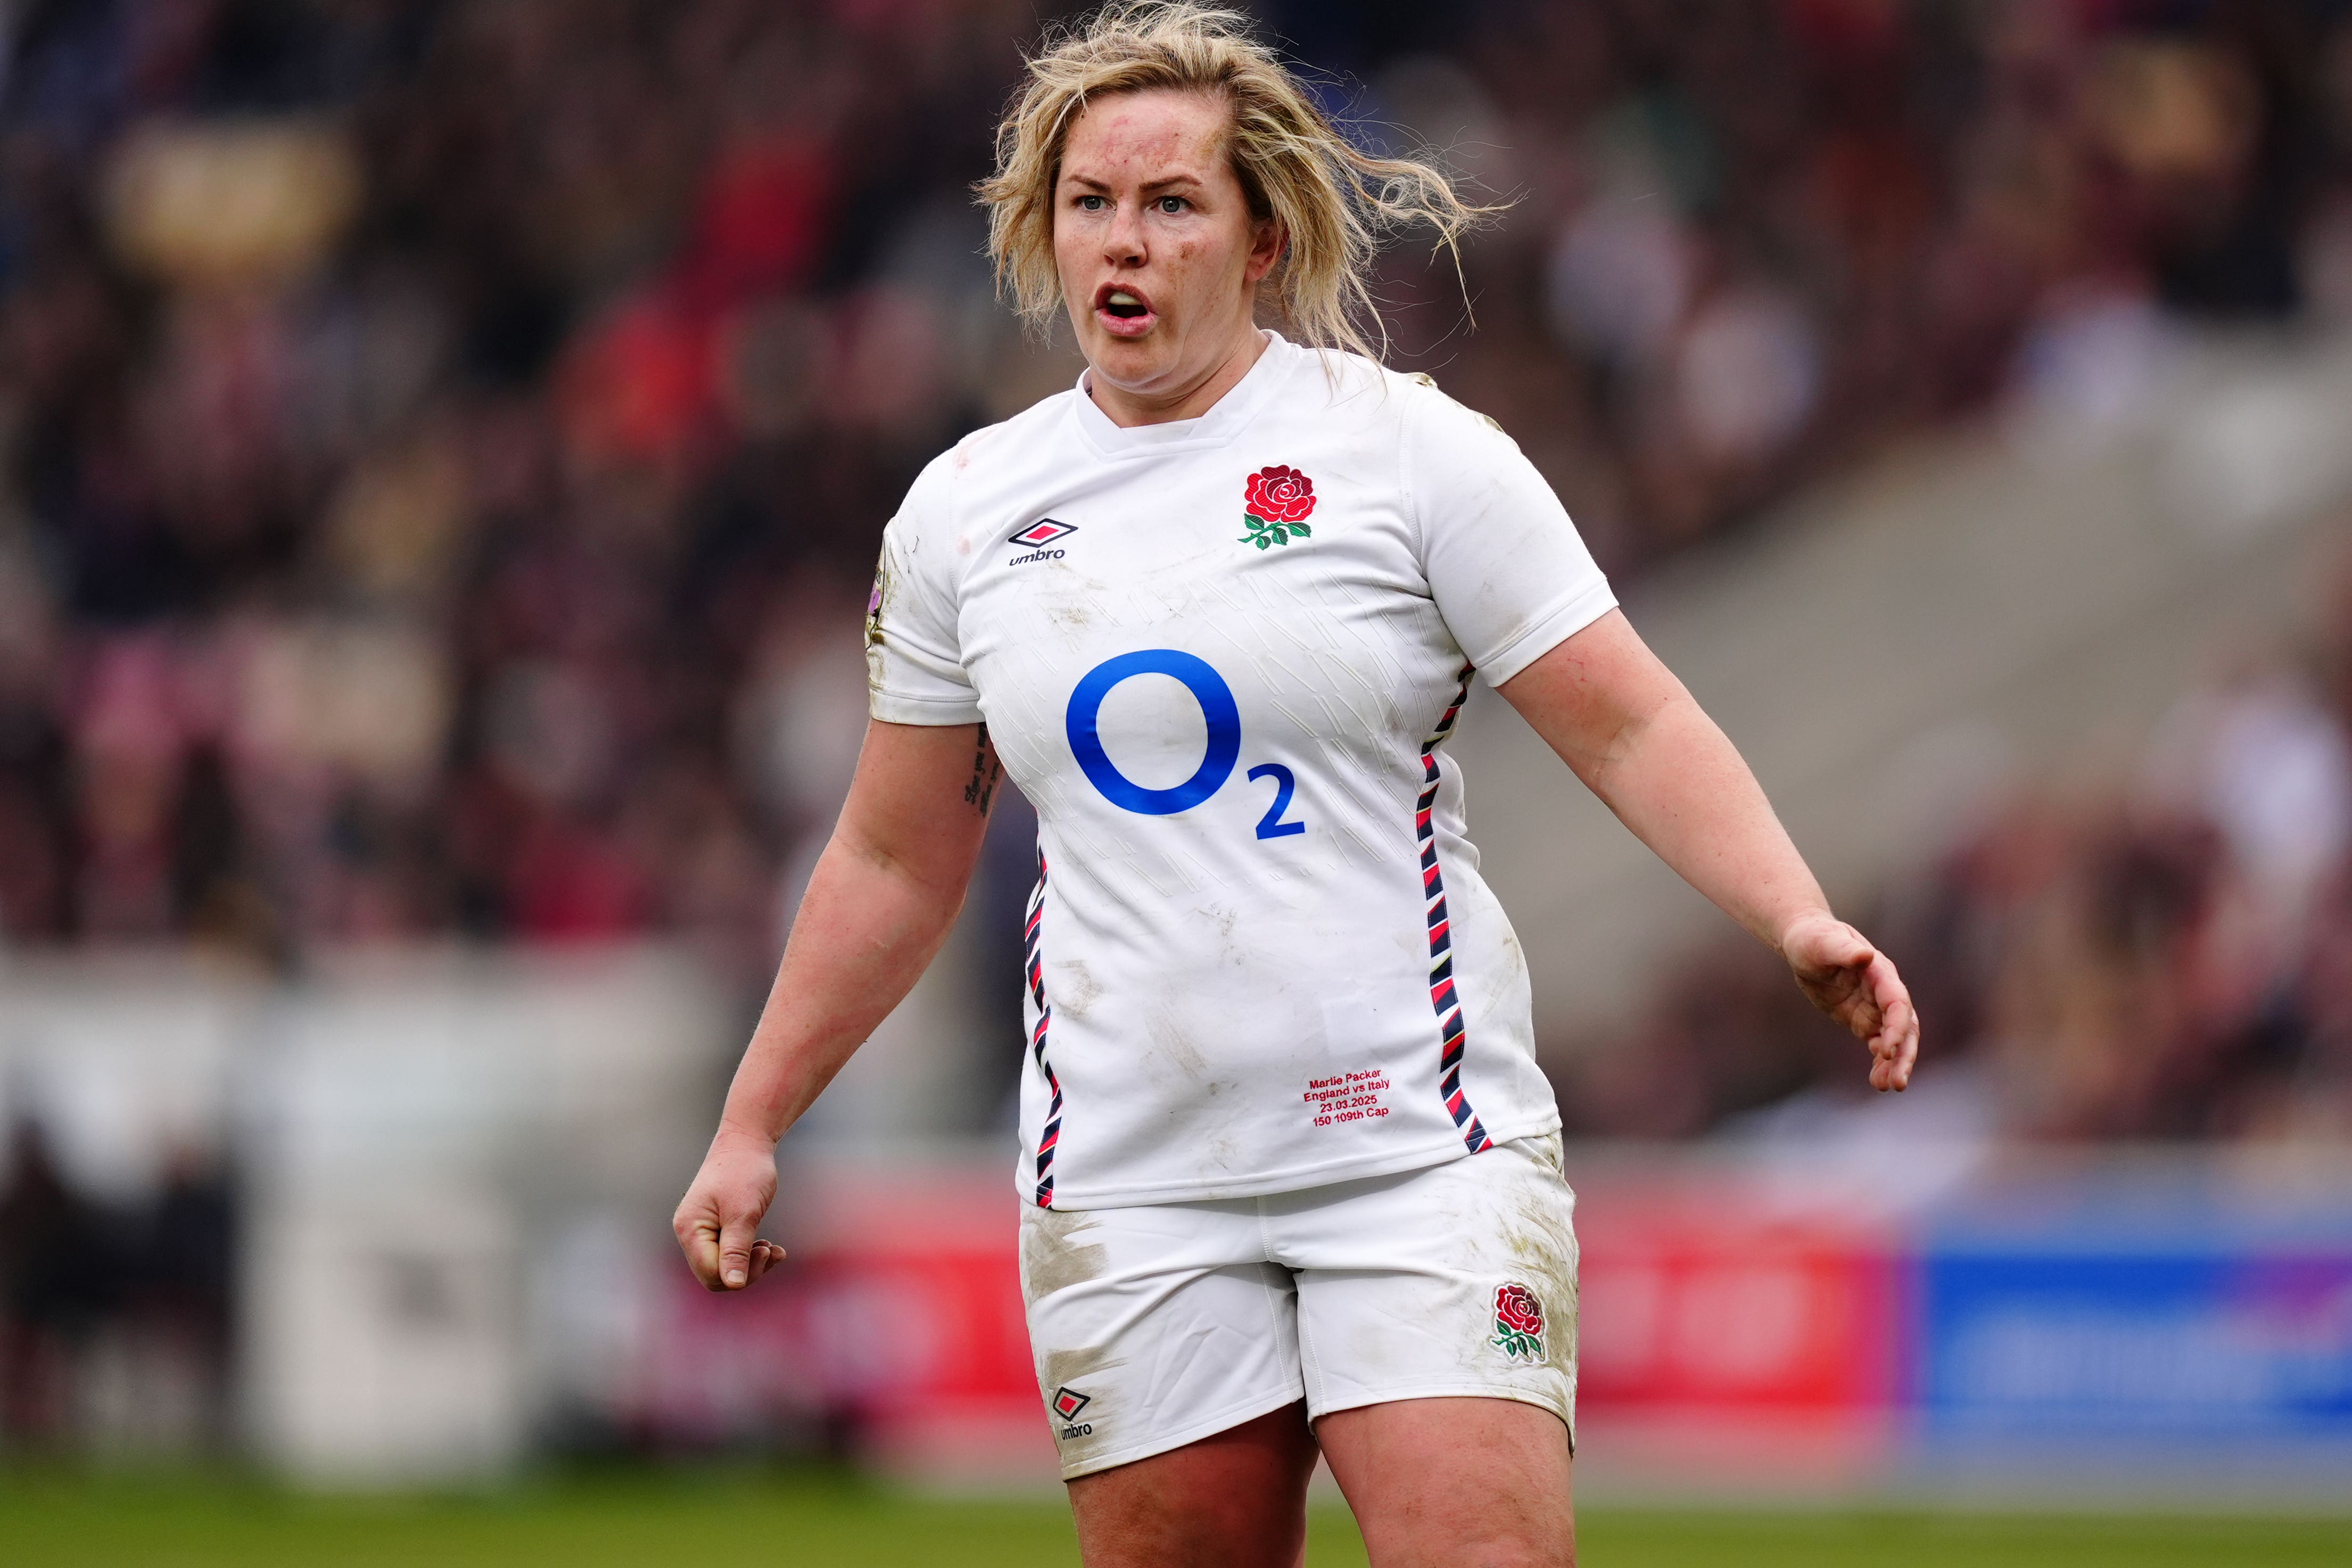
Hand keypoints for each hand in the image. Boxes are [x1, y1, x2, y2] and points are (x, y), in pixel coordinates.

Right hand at [672, 1126, 784, 1289]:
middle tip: (772, 1253)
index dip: (739, 1272)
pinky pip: (729, 1253)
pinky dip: (750, 1254)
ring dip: (752, 1263)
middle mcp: (690, 1233)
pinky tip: (769, 1247)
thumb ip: (736, 1250)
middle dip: (747, 1271)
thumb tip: (732, 1285)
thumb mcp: (744, 1213)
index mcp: (690, 1229)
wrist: (746, 1143)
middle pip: (715, 1275)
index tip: (765, 1251)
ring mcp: (701, 1232)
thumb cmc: (744, 1172)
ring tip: (775, 1250)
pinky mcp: (715, 1229)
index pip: (711, 1273)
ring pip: (724, 1267)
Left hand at [1778, 913, 1917, 1091]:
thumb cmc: (1813, 939)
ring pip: (1895, 1040)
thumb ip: (1844, 950)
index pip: (1897, 1003)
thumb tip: (1866, 955)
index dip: (1896, 1026)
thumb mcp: (1823, 942)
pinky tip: (1876, 1081)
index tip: (1886, 1049)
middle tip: (1898, 1083)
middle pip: (1905, 1026)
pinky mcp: (1863, 1020)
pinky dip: (1880, 1062)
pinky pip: (1879, 1045)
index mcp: (1880, 973)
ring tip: (1884, 1086)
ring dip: (1894, 1063)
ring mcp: (1875, 1008)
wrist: (1804, 944)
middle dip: (1903, 1054)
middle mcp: (1884, 992)